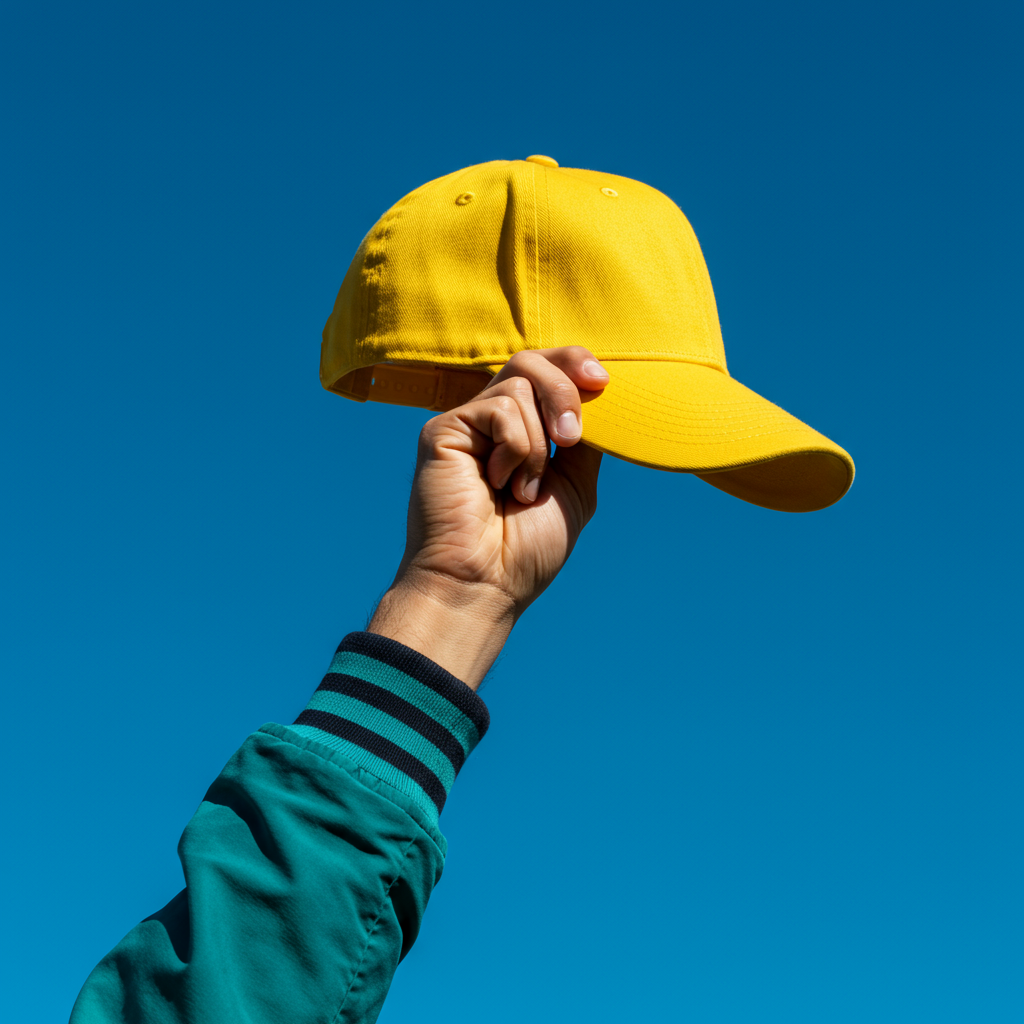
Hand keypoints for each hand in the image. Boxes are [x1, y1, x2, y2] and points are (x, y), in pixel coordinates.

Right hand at [369, 348, 608, 686]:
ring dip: (538, 443)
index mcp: (520, 432)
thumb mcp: (575, 486)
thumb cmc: (526, 550)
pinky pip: (500, 408)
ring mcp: (466, 424)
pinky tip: (500, 484)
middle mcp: (490, 422)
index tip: (603, 381)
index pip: (546, 371)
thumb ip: (586, 439)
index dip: (574, 363)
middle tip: (571, 439)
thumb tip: (602, 395)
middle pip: (531, 361)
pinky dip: (516, 448)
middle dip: (564, 390)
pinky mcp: (443, 430)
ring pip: (519, 383)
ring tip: (524, 490)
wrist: (485, 583)